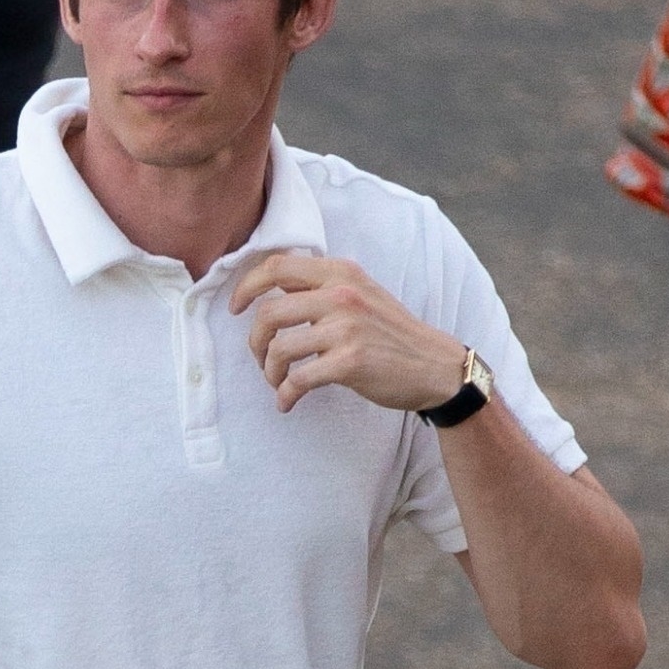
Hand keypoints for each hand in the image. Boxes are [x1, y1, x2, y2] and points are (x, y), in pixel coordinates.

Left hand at [231, 251, 466, 417]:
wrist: (433, 365)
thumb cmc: (390, 334)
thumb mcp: (361, 294)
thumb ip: (322, 287)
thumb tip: (273, 290)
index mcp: (340, 272)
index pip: (277, 266)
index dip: (246, 287)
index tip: (236, 308)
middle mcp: (342, 294)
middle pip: (269, 311)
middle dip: (254, 341)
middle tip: (260, 358)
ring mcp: (346, 328)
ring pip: (279, 347)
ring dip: (269, 371)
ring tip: (277, 382)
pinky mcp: (349, 362)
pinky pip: (298, 379)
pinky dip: (285, 394)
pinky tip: (287, 402)